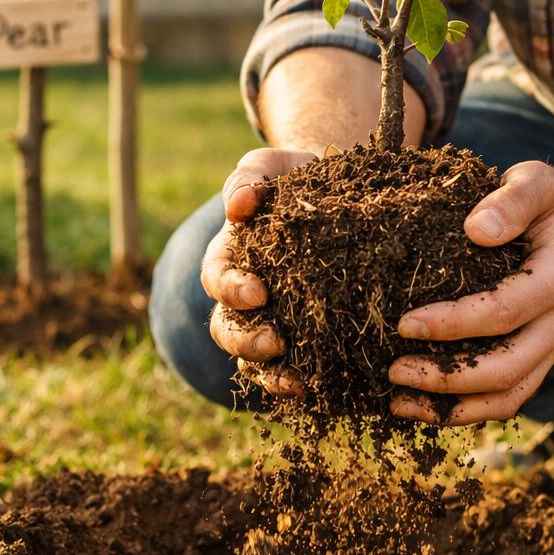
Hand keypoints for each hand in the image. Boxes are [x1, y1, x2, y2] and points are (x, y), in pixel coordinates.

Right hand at [201, 147, 317, 395]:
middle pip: (227, 329)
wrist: (337, 193)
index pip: (216, 278)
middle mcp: (243, 295)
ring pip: (252, 360)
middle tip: (275, 342)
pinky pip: (290, 369)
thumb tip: (238, 208)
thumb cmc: (297, 177)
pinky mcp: (302, 337)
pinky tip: (322, 388)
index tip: (258, 292)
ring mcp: (269, 319)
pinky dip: (298, 382)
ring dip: (269, 373)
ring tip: (298, 380)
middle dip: (246, 341)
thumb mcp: (271, 166)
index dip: (231, 289)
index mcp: (230, 256)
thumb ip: (248, 178)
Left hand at [387, 161, 553, 425]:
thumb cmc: (549, 202)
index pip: (503, 311)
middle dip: (446, 378)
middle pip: (506, 368)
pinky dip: (466, 410)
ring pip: (508, 396)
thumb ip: (511, 200)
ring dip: (453, 408)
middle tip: (393, 371)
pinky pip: (507, 398)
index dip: (452, 324)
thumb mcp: (535, 181)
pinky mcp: (541, 359)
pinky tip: (423, 406)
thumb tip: (476, 230)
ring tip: (400, 403)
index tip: (404, 324)